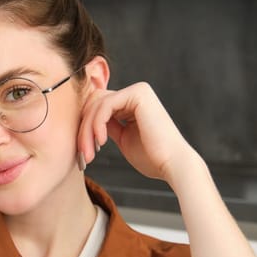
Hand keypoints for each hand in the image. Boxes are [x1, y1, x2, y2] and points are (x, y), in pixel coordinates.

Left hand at [77, 82, 198, 182]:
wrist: (173, 165)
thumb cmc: (152, 158)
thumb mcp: (123, 138)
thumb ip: (108, 126)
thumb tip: (88, 121)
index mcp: (133, 103)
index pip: (98, 107)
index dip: (86, 128)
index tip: (84, 152)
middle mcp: (136, 93)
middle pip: (94, 103)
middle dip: (84, 129)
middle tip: (83, 155)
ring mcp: (138, 91)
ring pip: (96, 104)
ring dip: (87, 131)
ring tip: (89, 153)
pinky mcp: (138, 94)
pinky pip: (105, 105)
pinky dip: (97, 124)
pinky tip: (100, 142)